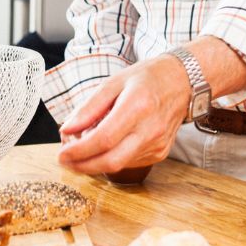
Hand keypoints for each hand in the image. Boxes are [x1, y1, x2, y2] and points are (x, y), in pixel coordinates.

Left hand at [56, 54, 189, 174]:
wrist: (182, 82)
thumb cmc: (147, 78)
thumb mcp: (114, 82)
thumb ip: (89, 107)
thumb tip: (67, 129)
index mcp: (137, 106)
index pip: (104, 139)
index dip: (79, 151)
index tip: (62, 154)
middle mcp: (150, 129)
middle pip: (111, 161)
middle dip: (83, 166)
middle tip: (66, 162)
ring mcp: (158, 143)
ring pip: (120, 165)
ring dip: (95, 162)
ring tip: (83, 148)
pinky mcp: (161, 152)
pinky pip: (130, 162)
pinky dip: (112, 158)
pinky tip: (106, 147)